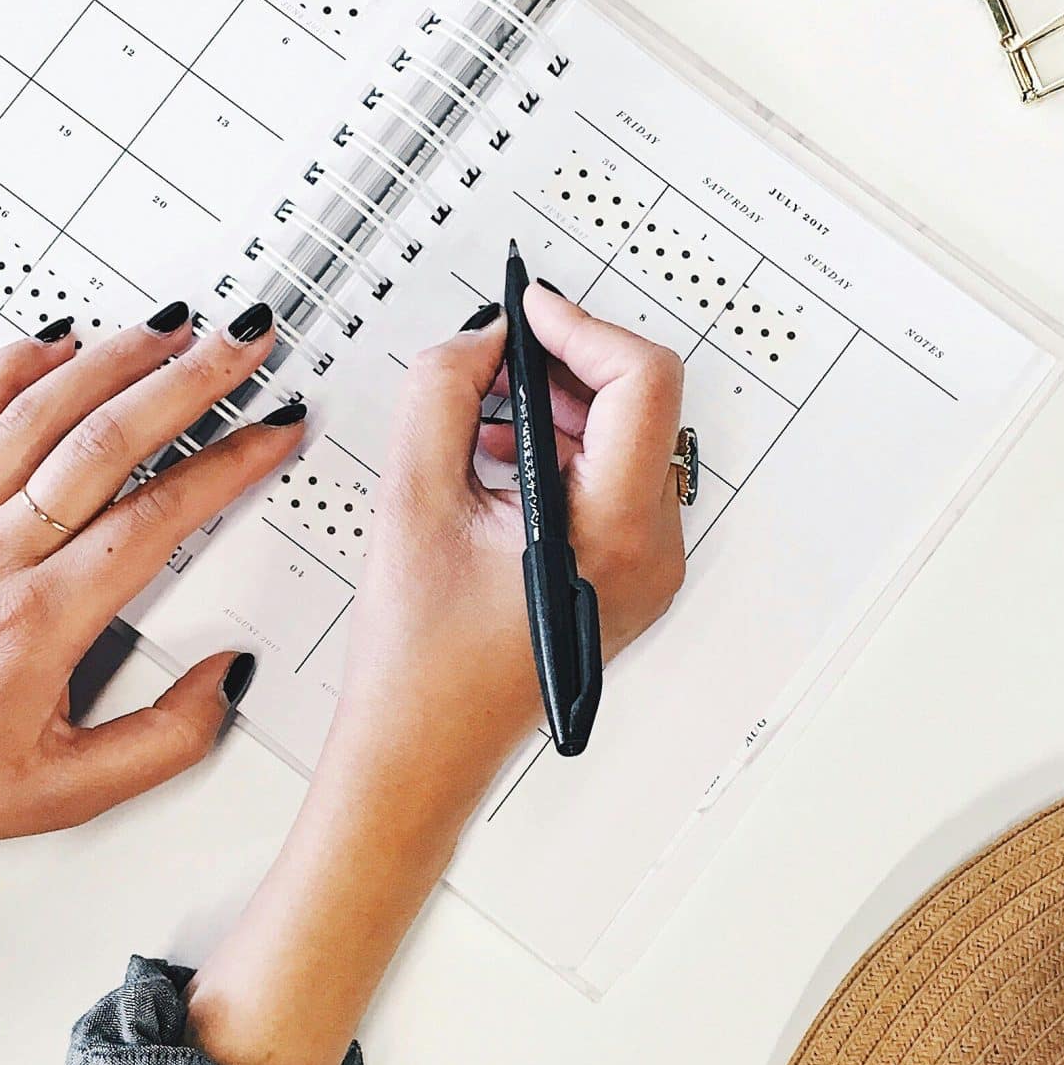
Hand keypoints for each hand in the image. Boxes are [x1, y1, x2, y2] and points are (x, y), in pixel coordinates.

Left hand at [0, 307, 305, 869]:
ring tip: (172, 326)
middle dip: (189, 381)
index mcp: (39, 624)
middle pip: (105, 441)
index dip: (228, 465)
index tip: (273, 430)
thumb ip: (164, 741)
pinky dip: (9, 367)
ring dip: (112, 359)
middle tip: (242, 344)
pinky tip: (55, 342)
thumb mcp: (66, 796)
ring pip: (37, 414)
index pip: (156, 517)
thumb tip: (226, 677)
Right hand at [186, 286, 685, 1064]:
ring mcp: (646, 566)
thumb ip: (442, 393)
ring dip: (557, 404)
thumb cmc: (418, 664)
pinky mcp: (624, 573)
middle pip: (642, 404)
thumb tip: (479, 338)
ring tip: (482, 410)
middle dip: (565, 363)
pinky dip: (559, 447)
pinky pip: (610, 479)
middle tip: (495, 353)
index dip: (581, 327)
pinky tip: (495, 455)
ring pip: (626, 438)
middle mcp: (652, 551)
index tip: (527, 312)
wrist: (420, 752)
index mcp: (616, 534)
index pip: (643, 381)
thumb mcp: (412, 501)